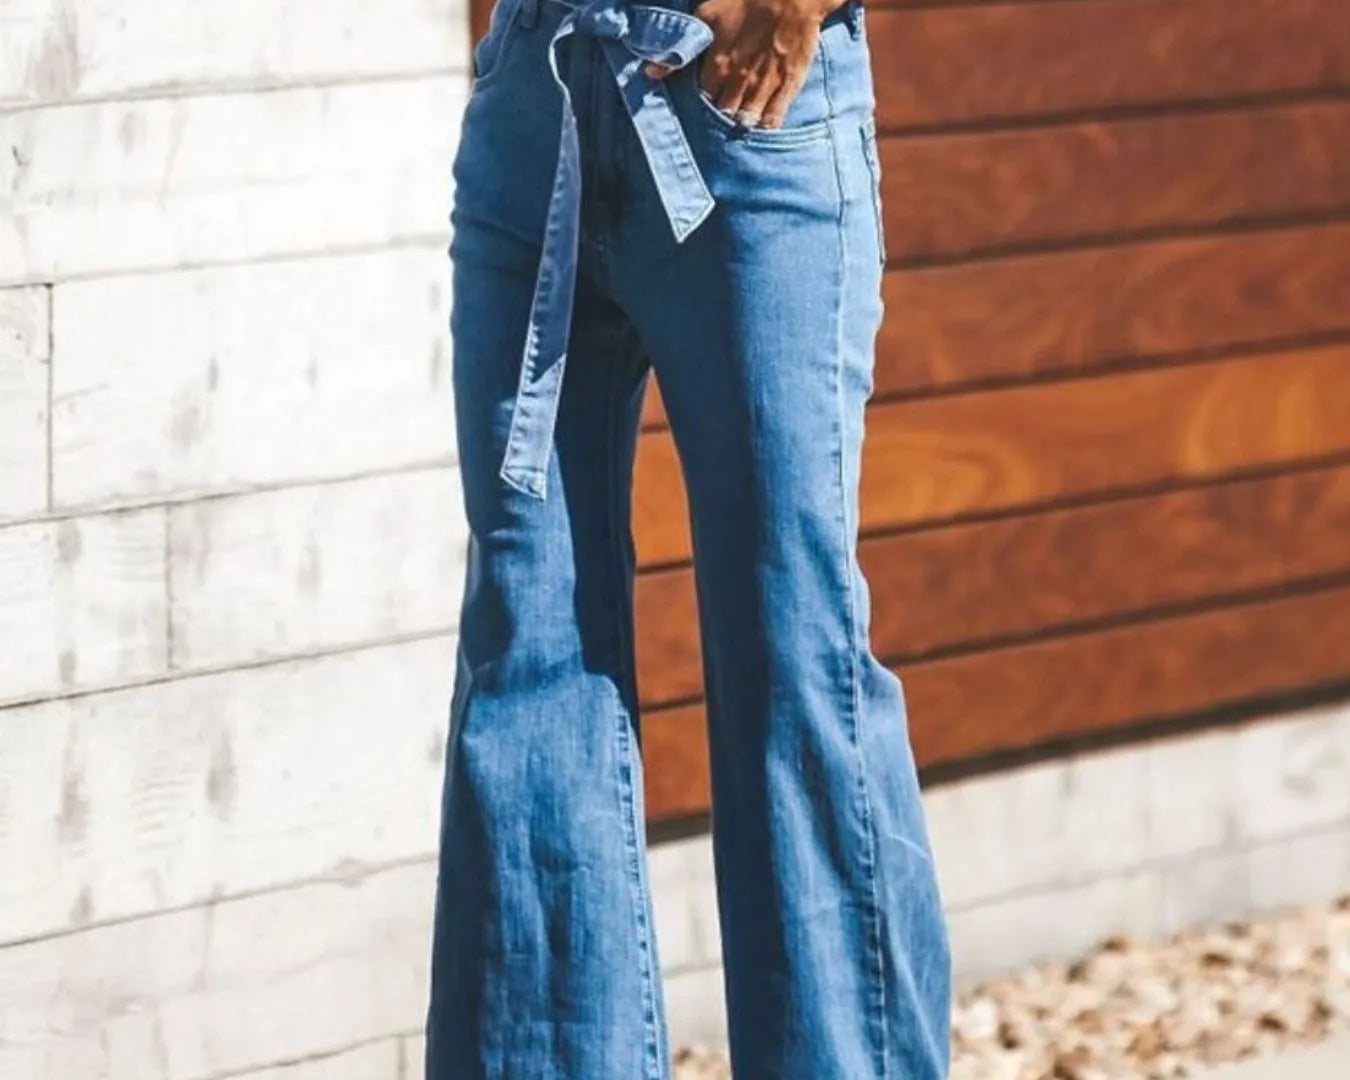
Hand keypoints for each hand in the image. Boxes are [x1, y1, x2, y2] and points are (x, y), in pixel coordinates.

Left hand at [646, 0, 836, 129]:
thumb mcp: (708, 15)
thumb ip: (681, 48)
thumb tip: (649, 72)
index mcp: (718, 66)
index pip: (701, 99)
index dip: (699, 103)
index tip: (701, 102)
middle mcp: (739, 82)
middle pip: (722, 115)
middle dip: (718, 117)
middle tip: (718, 114)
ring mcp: (764, 87)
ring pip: (746, 121)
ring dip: (738, 126)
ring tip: (735, 124)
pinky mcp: (788, 86)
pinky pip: (773, 119)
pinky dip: (764, 127)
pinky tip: (758, 127)